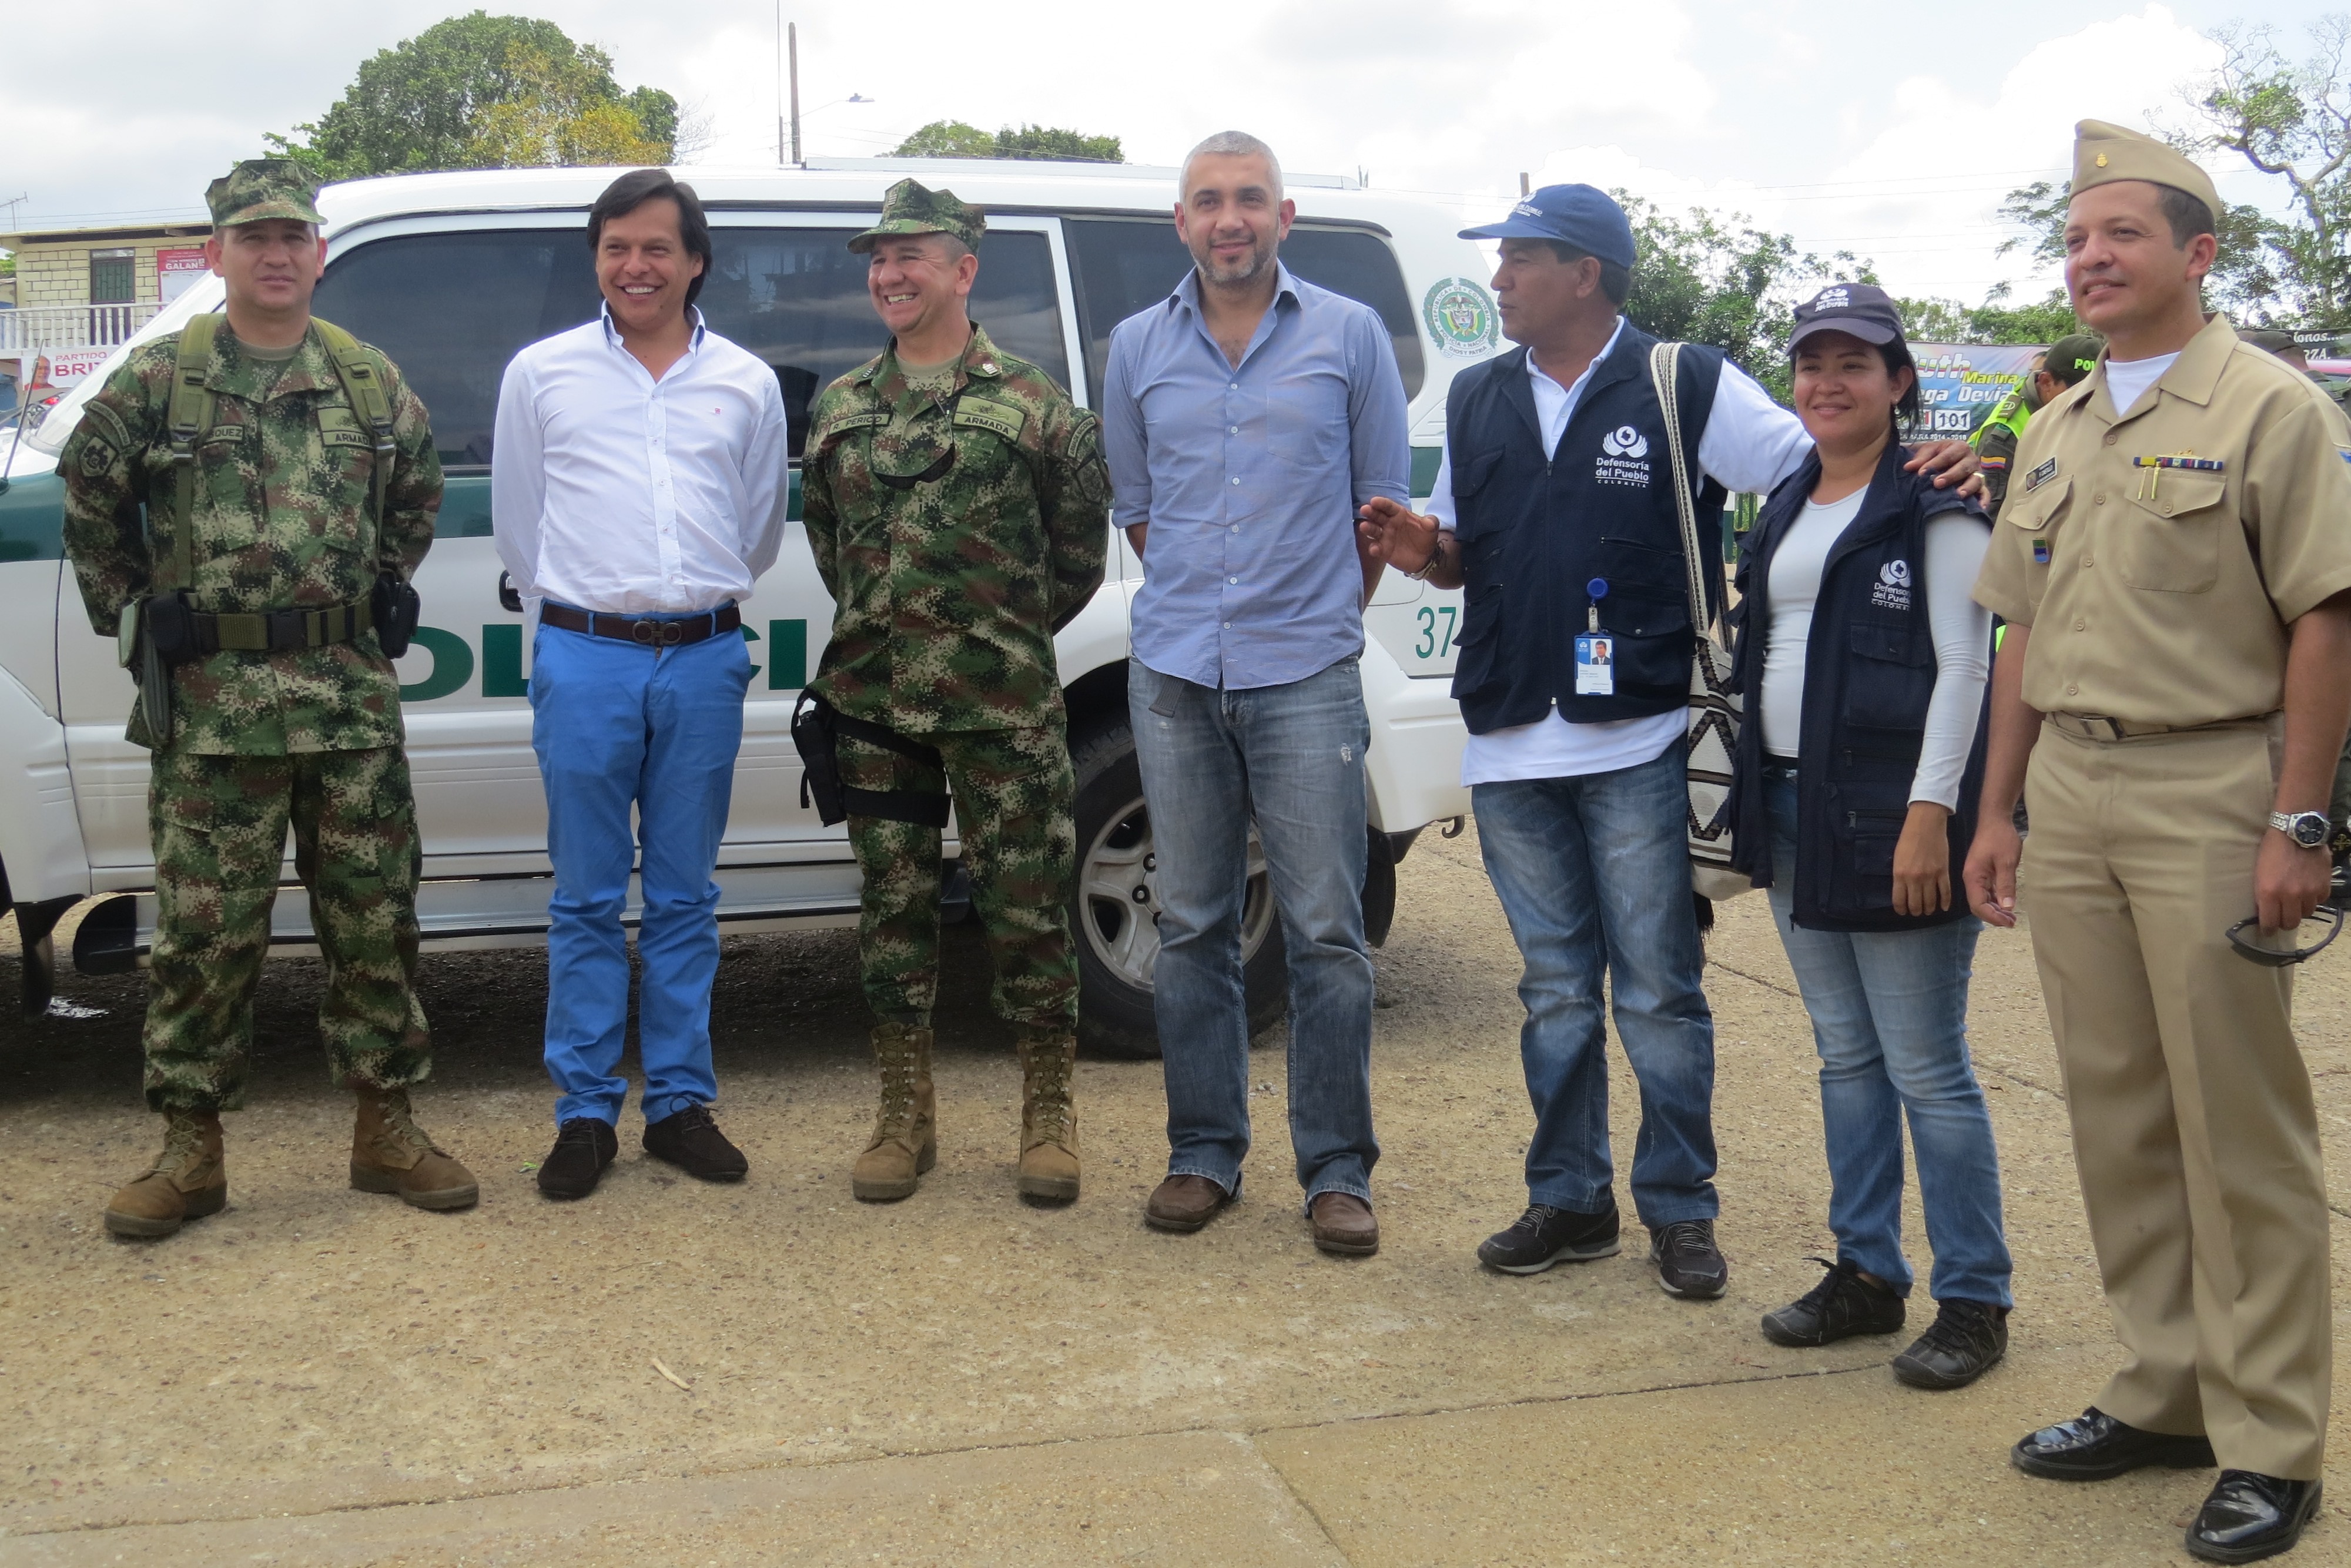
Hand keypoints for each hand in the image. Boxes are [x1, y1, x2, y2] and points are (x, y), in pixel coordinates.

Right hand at [1357, 496, 1439, 574]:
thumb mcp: (1432, 528)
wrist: (1426, 557)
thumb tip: (1429, 522)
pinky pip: (1376, 548)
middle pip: (1377, 516)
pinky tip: (1374, 549)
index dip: (1381, 503)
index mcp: (1398, 514)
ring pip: (1373, 531)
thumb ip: (1431, 522)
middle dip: (1370, 512)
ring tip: (1363, 526)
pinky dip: (1374, 548)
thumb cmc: (1425, 538)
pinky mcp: (1383, 551)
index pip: (1389, 507)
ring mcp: (1384, 537)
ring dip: (1368, 528)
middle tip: (1364, 509)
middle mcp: (1388, 524)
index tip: (1374, 501)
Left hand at [1892, 802, 1952, 916]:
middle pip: (1915, 904)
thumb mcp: (1897, 858)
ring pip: (1930, 901)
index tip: (1903, 912)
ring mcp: (1931, 877)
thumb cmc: (1908, 838)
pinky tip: (1943, 907)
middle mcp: (1915, 879)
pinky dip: (1944, 902)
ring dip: (1928, 909)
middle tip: (1916, 912)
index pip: (1899, 900)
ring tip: (1927, 910)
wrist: (1926, 825)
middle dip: (1915, 911)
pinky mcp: (1944, 873)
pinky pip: (1945, 892)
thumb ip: (1899, 875)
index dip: (1901, 909)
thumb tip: (1902, 889)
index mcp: (1900, 875)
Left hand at [1904, 439, 1982, 495]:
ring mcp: (1977, 473)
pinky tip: (1979, 508)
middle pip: (1963, 467)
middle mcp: (1971, 459)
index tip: (1921, 473)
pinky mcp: (1980, 486)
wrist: (1946, 460)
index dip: (1935, 463)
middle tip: (1937, 484)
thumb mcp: (1928, 451)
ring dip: (1968, 488)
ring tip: (1958, 495)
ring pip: (1976, 480)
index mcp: (1959, 447)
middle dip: (1950, 476)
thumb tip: (1908, 467)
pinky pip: (1985, 493)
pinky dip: (1984, 500)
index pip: (1948, 455)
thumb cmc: (1937, 455)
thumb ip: (1919, 458)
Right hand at [1963, 814, 2021, 926]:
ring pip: (1982, 900)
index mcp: (1973, 877)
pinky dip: (1996, 900)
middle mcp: (1971, 879)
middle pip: (1978, 905)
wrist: (1995, 820)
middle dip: (1994, 916)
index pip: (1978, 905)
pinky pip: (1986, 892)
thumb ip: (2006, 885)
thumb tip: (2007, 907)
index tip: (2009, 922)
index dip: (1992, 917)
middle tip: (2012, 922)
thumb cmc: (2000, 838)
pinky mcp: (1982, 873)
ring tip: (2011, 917)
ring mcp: (1976, 876)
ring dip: (1996, 909)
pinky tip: (2006, 903)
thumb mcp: (2006, 862)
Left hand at [2254, 829, 2329, 932]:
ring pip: (2306, 914)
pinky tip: (2308, 890)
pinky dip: (2313, 898)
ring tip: (2295, 900)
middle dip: (2284, 922)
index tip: (2268, 930)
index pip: (2269, 923)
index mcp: (2269, 892)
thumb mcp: (2259, 874)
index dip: (2268, 929)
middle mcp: (2290, 896)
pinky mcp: (2324, 886)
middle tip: (2282, 917)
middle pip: (2290, 923)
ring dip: (2300, 910)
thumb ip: (2264, 895)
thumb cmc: (2272, 850)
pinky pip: (2319, 901)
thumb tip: (2266, 912)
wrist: (2297, 832)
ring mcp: (2309, 892)